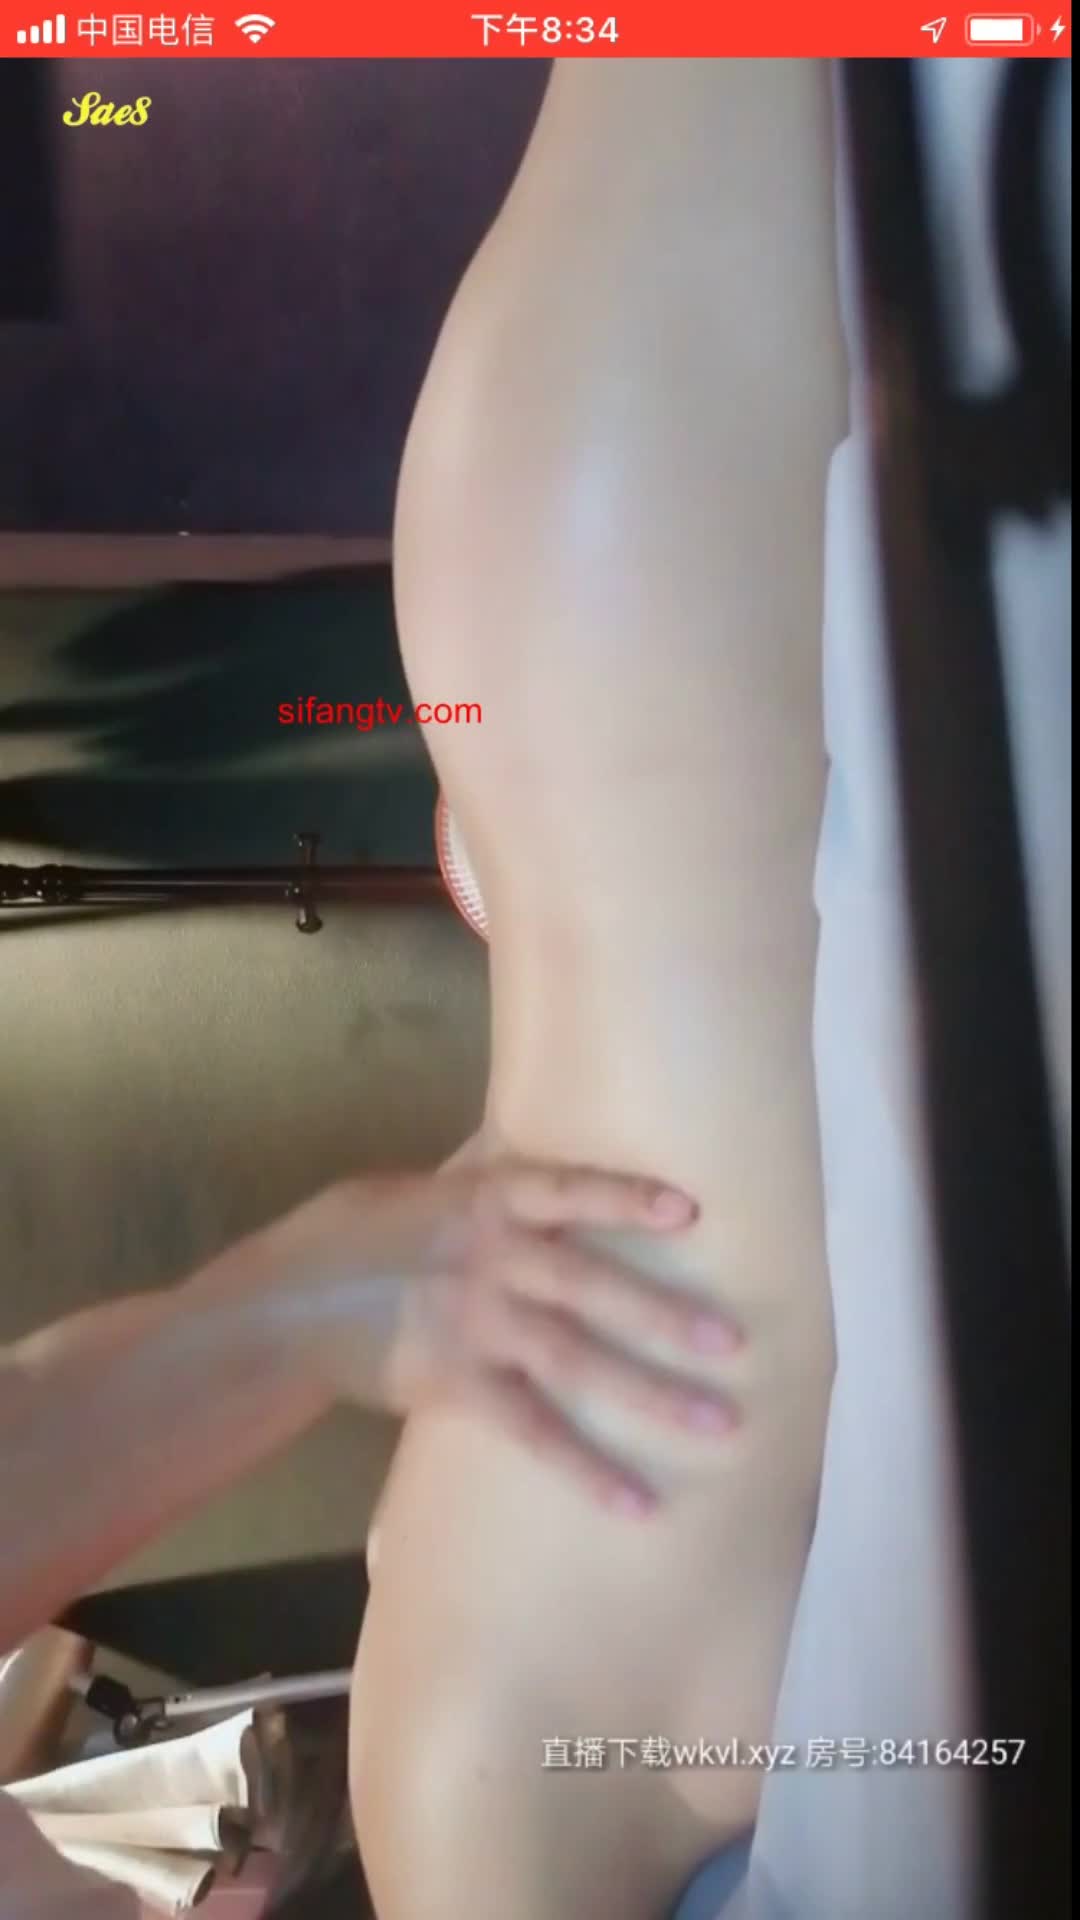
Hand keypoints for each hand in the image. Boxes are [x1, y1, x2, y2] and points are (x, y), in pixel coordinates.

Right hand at [304, 1159, 741, 1513]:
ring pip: (576, 1362)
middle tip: (736, 1344)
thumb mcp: (420, 1186)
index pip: (565, 1191)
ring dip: (652, 1394)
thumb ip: (484, 1172)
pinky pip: (532, 1430)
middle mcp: (487, 1259)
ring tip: (720, 1422)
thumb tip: (528, 1132)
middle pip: (589, 1286)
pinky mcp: (456, 1384)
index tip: (691, 1210)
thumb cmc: (358, 1234)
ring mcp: (473, 1324)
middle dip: (665, 1315)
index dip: (625, 1198)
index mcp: (483, 1200)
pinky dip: (586, 1467)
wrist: (285, 1305)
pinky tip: (637, 1500)